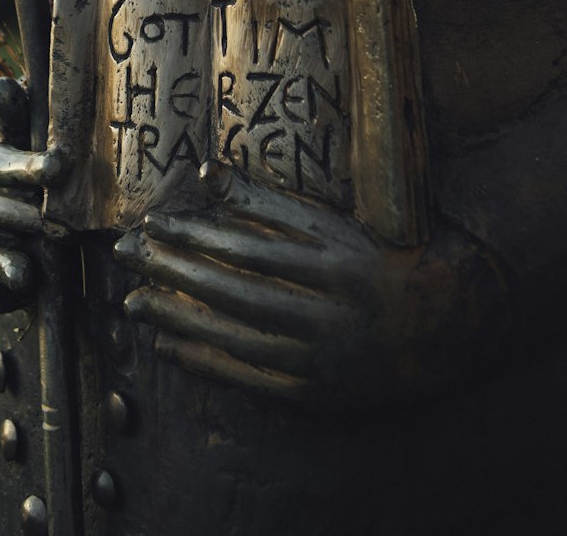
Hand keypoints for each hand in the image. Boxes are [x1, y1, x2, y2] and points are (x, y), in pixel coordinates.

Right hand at [0, 76, 69, 313]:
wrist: (35, 204)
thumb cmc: (42, 161)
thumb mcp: (34, 135)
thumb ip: (21, 114)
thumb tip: (4, 84)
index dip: (27, 166)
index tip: (59, 165)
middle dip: (23, 211)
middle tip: (56, 221)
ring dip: (4, 255)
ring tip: (31, 269)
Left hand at [114, 161, 508, 405]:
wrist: (439, 328)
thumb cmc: (372, 261)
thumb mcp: (330, 224)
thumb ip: (267, 202)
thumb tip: (209, 170)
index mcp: (336, 265)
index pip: (252, 250)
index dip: (198, 236)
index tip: (153, 222)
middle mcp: (329, 316)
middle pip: (237, 295)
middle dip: (175, 274)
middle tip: (127, 257)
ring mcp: (322, 360)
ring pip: (237, 340)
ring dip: (178, 321)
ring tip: (133, 303)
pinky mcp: (315, 394)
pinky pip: (249, 379)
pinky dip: (205, 363)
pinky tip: (168, 345)